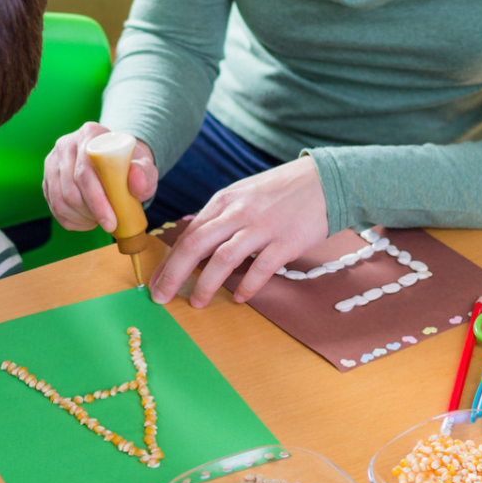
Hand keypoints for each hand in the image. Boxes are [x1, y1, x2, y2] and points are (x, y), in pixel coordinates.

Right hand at [43, 122, 157, 231]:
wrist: (117, 161)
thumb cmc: (130, 164)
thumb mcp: (144, 166)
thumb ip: (144, 172)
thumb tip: (137, 183)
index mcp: (89, 134)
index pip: (85, 172)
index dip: (97, 201)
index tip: (111, 222)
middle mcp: (66, 144)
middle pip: (70, 189)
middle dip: (90, 213)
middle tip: (109, 224)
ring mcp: (53, 162)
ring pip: (59, 200)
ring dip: (80, 218)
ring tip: (99, 221)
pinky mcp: (48, 179)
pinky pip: (54, 207)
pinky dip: (71, 221)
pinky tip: (88, 222)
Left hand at [149, 157, 328, 307]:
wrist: (324, 180)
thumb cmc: (280, 192)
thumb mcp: (243, 196)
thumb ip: (220, 220)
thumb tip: (196, 249)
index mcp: (223, 202)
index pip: (188, 235)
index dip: (169, 262)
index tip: (156, 283)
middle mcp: (238, 212)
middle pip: (196, 245)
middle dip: (174, 274)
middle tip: (162, 297)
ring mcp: (262, 227)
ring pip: (223, 257)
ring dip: (207, 283)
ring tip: (197, 302)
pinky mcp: (286, 241)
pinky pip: (261, 268)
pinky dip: (248, 285)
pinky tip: (240, 298)